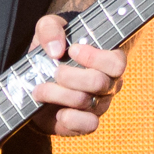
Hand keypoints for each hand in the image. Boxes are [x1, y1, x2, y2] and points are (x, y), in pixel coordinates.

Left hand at [28, 14, 126, 137]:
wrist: (36, 80)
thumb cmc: (50, 51)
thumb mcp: (47, 30)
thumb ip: (50, 28)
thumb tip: (57, 50)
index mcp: (107, 60)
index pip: (116, 62)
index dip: (95, 58)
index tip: (72, 51)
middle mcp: (108, 84)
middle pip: (99, 83)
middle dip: (70, 76)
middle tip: (54, 72)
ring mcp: (99, 104)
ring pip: (86, 102)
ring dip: (58, 94)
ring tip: (40, 89)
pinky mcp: (87, 122)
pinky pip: (89, 125)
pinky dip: (71, 119)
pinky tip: (58, 112)